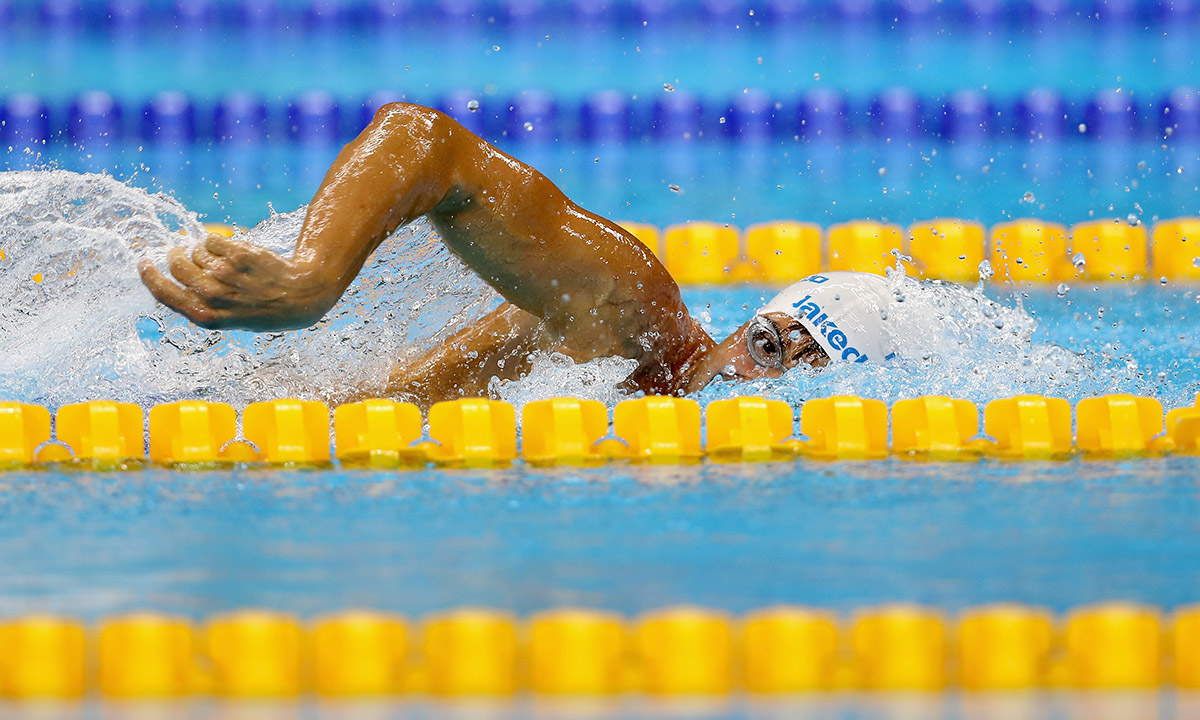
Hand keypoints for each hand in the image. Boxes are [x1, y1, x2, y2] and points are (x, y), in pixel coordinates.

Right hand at [139, 233, 333, 330]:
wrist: (302, 295)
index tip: (144, 263)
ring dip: (202, 250)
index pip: (165, 295)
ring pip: (196, 251)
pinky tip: (234, 252)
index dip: (150, 277)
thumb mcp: (229, 319)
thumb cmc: (265, 309)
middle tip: (180, 252)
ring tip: (222, 260)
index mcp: (208, 317)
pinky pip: (213, 240)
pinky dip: (218, 242)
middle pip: (177, 267)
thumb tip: (172, 277)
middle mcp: (214, 296)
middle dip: (175, 256)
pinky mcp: (239, 253)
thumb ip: (201, 302)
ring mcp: (226, 273)